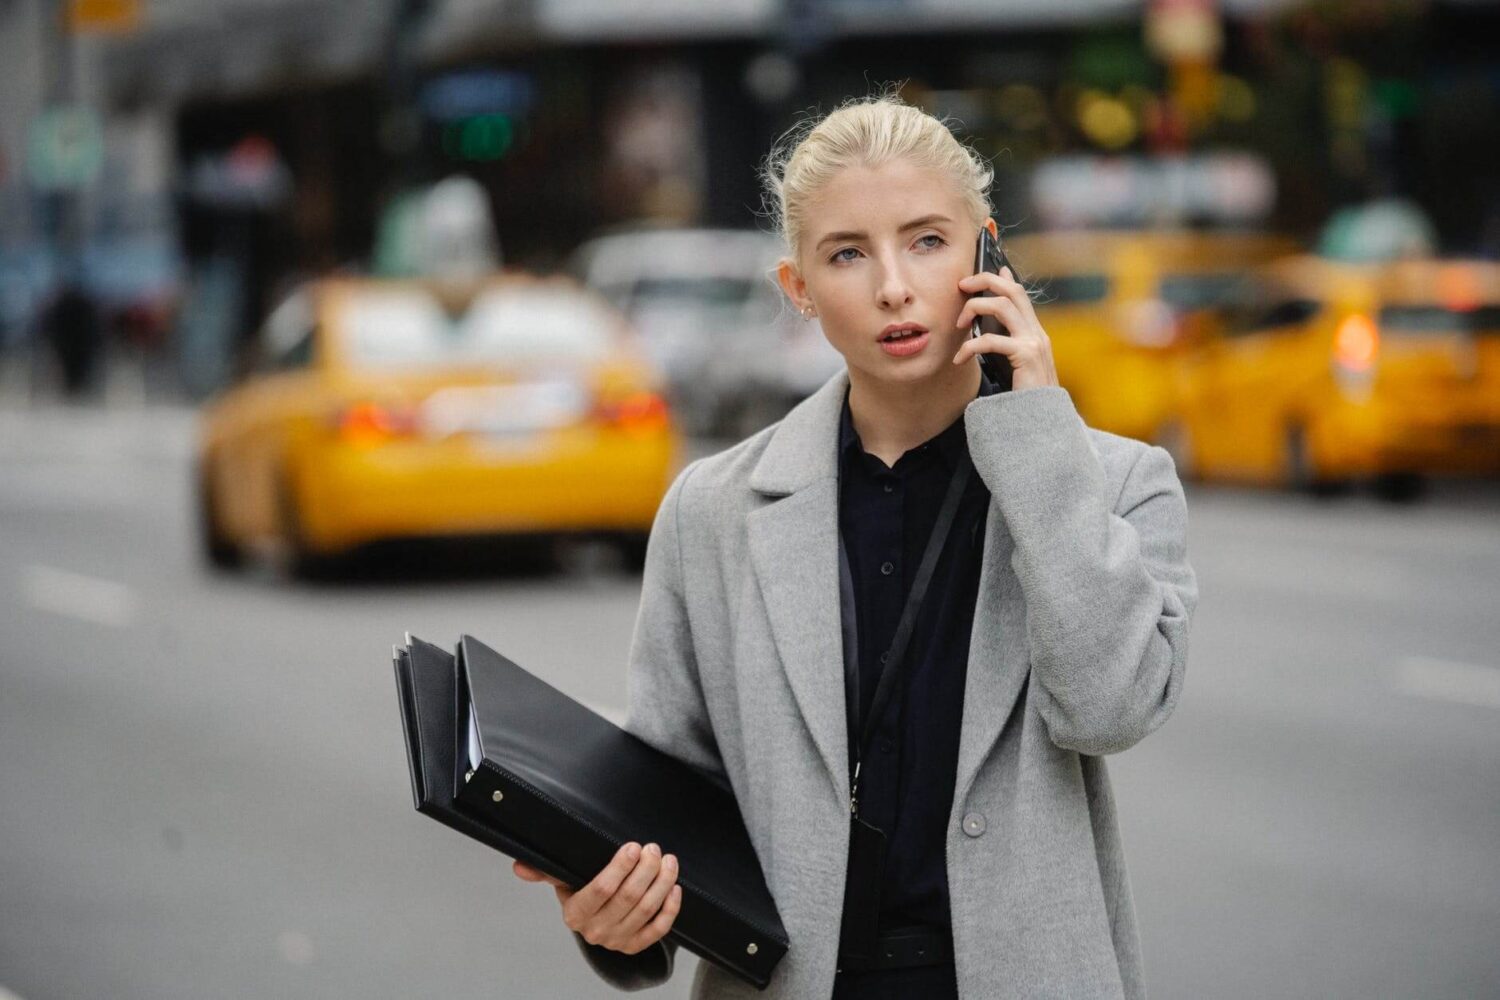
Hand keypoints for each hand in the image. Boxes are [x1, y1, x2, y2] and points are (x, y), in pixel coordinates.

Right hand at [513, 841, 681, 955]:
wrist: (596, 921)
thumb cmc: (581, 892)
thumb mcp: (563, 881)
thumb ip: (545, 871)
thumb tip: (520, 866)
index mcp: (575, 914)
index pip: (600, 890)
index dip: (619, 868)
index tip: (632, 847)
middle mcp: (595, 931)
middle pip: (627, 898)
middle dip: (645, 870)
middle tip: (654, 849)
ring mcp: (617, 941)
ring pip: (646, 910)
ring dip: (661, 883)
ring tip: (668, 861)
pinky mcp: (636, 945)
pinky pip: (658, 929)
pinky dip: (670, 908)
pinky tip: (675, 887)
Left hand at [952, 267, 1060, 391]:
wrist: (1044, 422)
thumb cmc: (1026, 399)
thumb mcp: (1015, 369)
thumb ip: (1004, 348)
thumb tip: (986, 334)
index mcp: (1034, 334)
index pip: (1020, 294)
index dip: (1003, 278)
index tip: (989, 269)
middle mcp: (1037, 333)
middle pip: (1012, 290)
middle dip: (984, 280)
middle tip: (962, 286)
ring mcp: (1033, 343)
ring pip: (1002, 305)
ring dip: (974, 307)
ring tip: (958, 324)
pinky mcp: (1025, 356)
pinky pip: (991, 340)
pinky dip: (970, 346)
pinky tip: (960, 358)